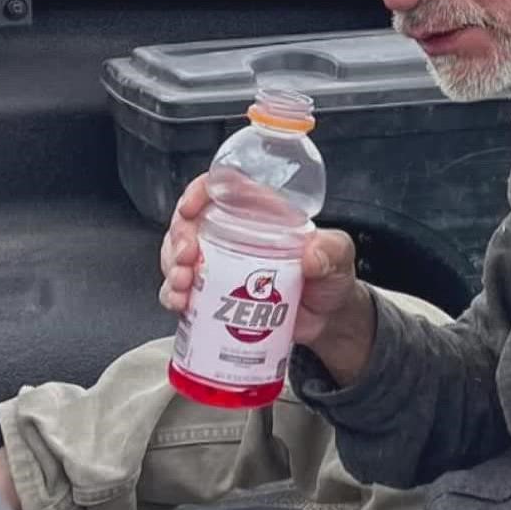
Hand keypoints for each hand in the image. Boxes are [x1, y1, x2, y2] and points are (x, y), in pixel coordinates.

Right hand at [156, 173, 375, 383]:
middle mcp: (233, 234)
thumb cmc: (332, 278)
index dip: (199, 192)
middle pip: (189, 224)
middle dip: (178, 238)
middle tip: (187, 259)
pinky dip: (174, 296)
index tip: (190, 209)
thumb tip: (312, 255)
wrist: (328, 320)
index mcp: (259, 213)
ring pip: (178, 256)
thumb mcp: (339, 257)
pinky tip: (182, 305)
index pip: (221, 188)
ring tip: (183, 286)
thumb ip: (332, 250)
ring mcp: (220, 265)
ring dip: (171, 268)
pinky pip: (182, 290)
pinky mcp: (214, 295)